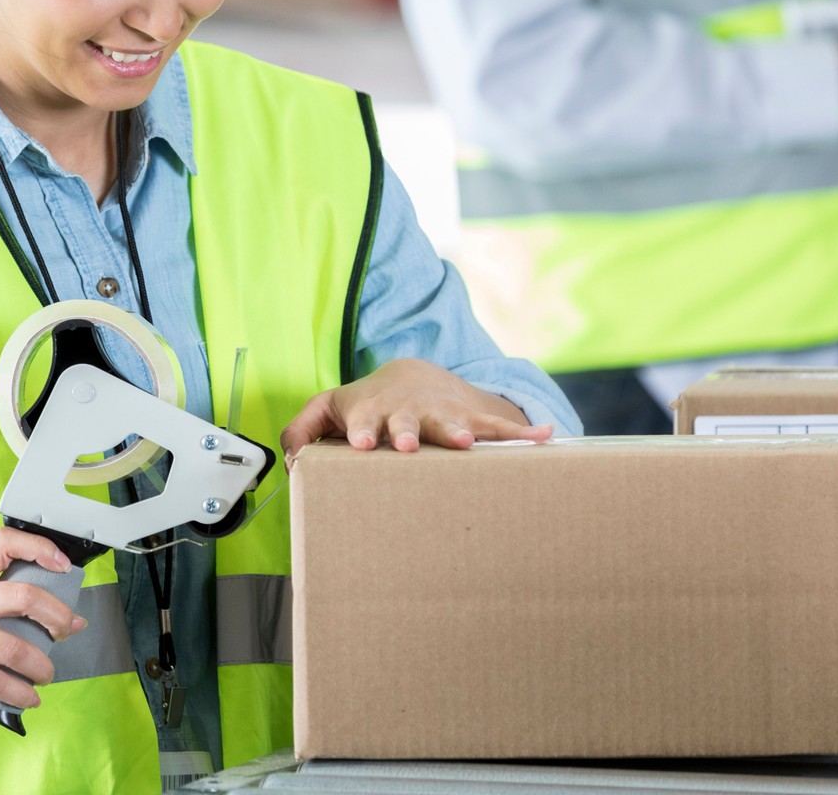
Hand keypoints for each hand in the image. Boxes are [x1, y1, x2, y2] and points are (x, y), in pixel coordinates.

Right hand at [0, 527, 86, 719]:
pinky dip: (20, 693)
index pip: (1, 543)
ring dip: (42, 666)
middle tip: (67, 631)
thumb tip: (59, 618)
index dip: (37, 546)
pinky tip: (29, 698)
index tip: (62, 563)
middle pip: (22, 595)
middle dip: (57, 616)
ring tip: (46, 675)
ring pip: (14, 647)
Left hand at [278, 357, 553, 463]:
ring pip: (451, 423)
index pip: (362, 419)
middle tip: (406, 446)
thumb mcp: (324, 412)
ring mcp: (439, 413)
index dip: (361, 430)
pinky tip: (546, 435)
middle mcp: (406, 411)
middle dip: (407, 433)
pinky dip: (521, 432)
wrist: (411, 376)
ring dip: (459, 432)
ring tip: (468, 443)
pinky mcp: (467, 418)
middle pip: (405, 422)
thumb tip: (292, 461)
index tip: (359, 443)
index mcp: (371, 412)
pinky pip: (496, 426)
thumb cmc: (364, 406)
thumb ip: (299, 433)